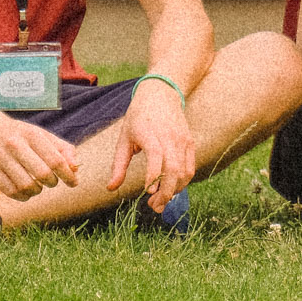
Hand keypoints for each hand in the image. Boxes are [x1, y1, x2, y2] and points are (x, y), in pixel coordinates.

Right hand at [0, 113, 80, 199]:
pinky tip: (26, 192)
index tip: (73, 183)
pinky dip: (22, 196)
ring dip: (37, 191)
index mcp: (32, 134)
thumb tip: (75, 169)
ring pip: (25, 186)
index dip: (67, 175)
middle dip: (52, 182)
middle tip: (51, 182)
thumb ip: (63, 150)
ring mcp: (1, 157)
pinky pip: (10, 191)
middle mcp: (15, 144)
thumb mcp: (43, 136)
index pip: (55, 160)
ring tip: (38, 187)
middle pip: (42, 173)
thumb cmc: (23, 135)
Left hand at [107, 78, 195, 212]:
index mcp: (149, 133)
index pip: (156, 156)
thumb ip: (119, 164)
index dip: (153, 176)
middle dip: (165, 192)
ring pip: (184, 172)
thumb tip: (111, 188)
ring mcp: (182, 140)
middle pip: (173, 169)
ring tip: (161, 201)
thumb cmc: (138, 117)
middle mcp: (169, 137)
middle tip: (154, 206)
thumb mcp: (124, 138)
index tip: (147, 192)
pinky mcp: (190, 143)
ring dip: (174, 191)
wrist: (162, 94)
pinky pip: (190, 168)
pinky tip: (171, 189)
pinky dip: (183, 182)